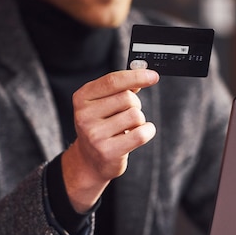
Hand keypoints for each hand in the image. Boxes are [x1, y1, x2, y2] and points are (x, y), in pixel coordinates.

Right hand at [61, 69, 159, 212]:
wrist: (90, 161)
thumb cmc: (101, 127)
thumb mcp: (103, 103)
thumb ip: (120, 88)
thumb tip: (144, 73)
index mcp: (82, 98)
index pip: (112, 81)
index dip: (136, 76)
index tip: (153, 75)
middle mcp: (84, 115)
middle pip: (127, 97)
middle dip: (135, 104)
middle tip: (126, 115)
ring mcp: (94, 135)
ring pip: (135, 115)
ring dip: (139, 120)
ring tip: (126, 128)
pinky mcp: (107, 151)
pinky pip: (141, 134)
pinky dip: (147, 131)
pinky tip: (137, 135)